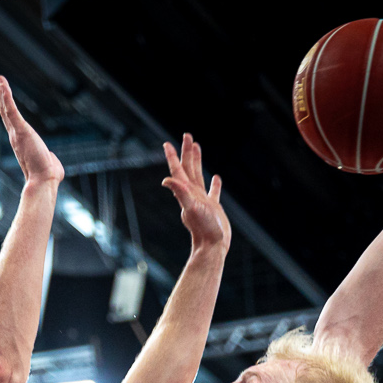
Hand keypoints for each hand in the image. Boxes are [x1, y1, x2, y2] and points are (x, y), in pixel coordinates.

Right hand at [0, 76, 61, 186]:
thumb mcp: (49, 162)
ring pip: (5, 108)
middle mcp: (14, 136)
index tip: (3, 96)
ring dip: (1, 91)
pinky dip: (6, 95)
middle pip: (5, 111)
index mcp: (20, 142)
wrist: (44, 181)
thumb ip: (49, 157)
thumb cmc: (48, 176)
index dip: (6, 108)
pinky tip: (2, 84)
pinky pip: (10, 109)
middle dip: (1, 95)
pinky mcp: (20, 130)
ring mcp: (16, 133)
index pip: (12, 121)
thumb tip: (53, 160)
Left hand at [161, 133, 227, 251]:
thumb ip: (180, 193)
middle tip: (187, 135)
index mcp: (186, 192)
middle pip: (187, 168)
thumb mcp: (192, 208)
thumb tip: (166, 180)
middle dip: (187, 152)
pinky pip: (213, 192)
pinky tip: (217, 178)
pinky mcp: (213, 207)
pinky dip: (214, 184)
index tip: (167, 143)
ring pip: (198, 176)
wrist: (212, 246)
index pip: (177, 170)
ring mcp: (202, 200)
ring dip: (197, 162)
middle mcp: (192, 194)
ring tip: (197, 148)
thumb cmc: (203, 228)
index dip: (173, 156)